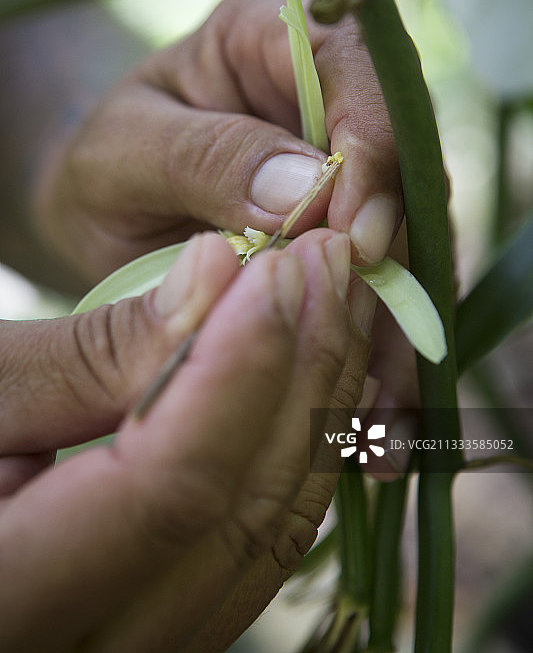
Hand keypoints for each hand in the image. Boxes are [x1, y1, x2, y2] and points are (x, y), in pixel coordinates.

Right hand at [0, 230, 368, 651]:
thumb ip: (90, 353)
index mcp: (12, 610)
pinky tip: (309, 371)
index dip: (236, 368)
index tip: (274, 268)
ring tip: (332, 295)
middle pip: (243, 512)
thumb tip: (216, 273)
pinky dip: (293, 446)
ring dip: (313, 399)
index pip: (168, 490)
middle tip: (325, 259)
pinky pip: (259, 539)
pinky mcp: (174, 614)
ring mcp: (146, 643)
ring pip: (270, 530)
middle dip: (299, 368)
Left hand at [33, 0, 414, 477]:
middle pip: (403, 163)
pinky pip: (385, 285)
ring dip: (398, 321)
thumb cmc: (106, 164)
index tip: (360, 240)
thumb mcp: (124, 151)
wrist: (109, 207)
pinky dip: (379, 346)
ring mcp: (350, 170)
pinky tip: (369, 413)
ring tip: (380, 411)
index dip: (373, 155)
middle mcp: (332, 97)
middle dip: (399, 258)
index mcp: (276, 36)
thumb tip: (309, 192)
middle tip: (379, 346)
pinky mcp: (352, 235)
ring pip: (408, 237)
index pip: (356, 72)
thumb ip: (206, 157)